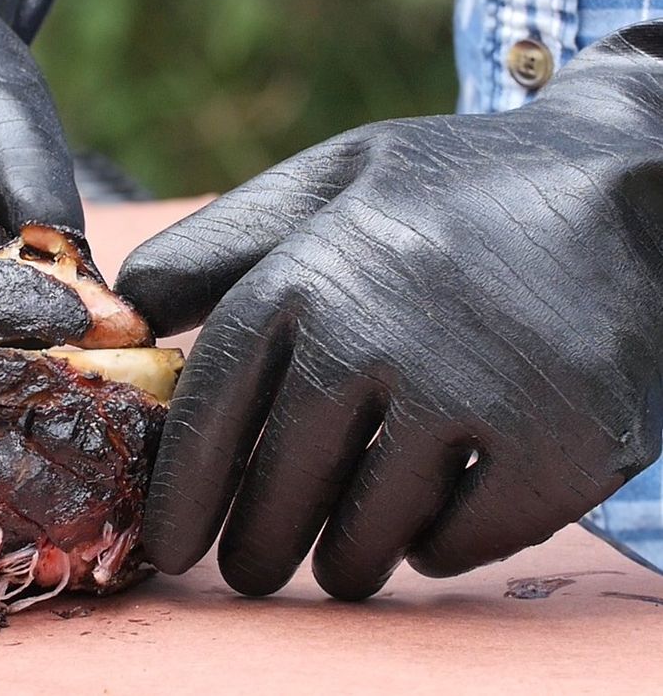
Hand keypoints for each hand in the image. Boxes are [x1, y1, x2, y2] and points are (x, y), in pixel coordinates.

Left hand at [117, 25, 662, 597]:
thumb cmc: (454, 189)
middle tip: (255, 567)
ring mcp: (472, 395)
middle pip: (282, 489)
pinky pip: (462, 543)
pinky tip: (429, 519)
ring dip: (342, 557)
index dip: (183, 491)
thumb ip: (225, 240)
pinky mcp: (558, 448)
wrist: (623, 185)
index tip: (171, 546)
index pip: (213, 411)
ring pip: (368, 532)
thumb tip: (134, 308)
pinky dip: (434, 546)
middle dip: (257, 547)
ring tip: (338, 553)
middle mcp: (378, 335)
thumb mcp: (332, 180)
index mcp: (310, 272)